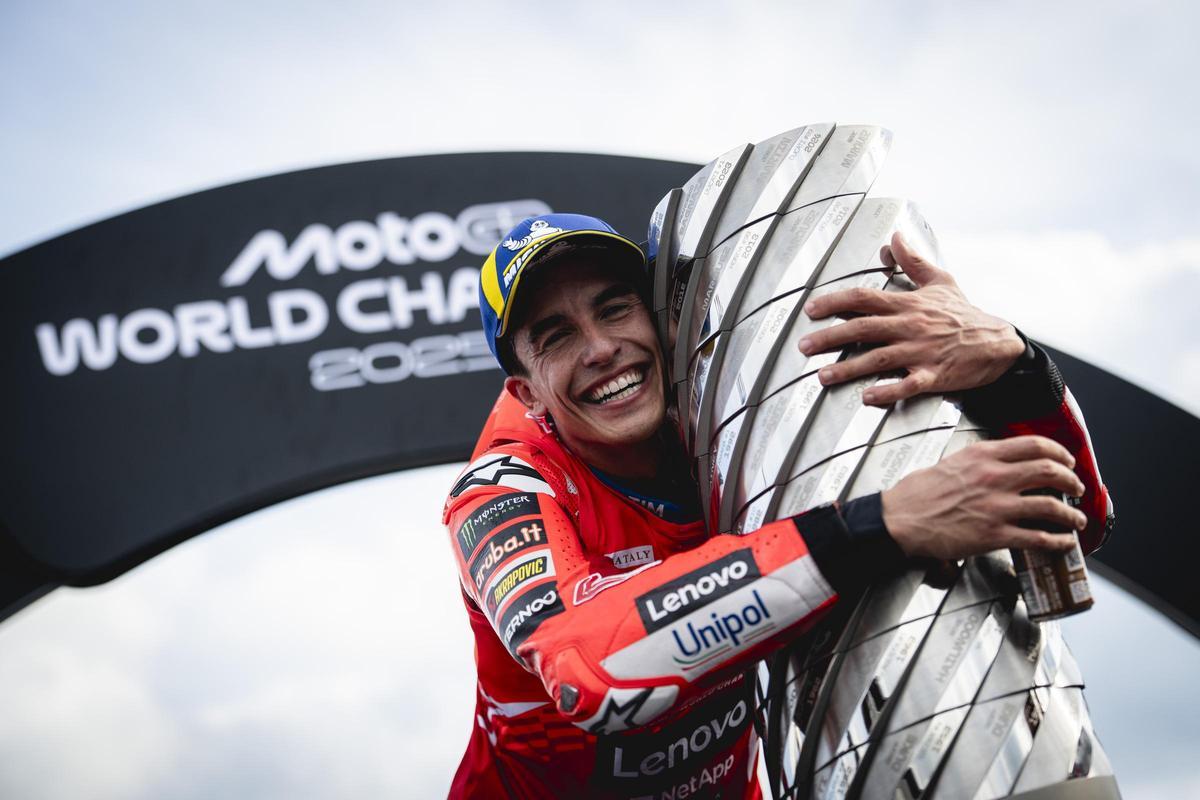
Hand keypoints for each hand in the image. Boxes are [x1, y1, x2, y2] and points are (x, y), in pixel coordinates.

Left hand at [798, 232, 1024, 405]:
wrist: (999, 343)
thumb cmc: (964, 313)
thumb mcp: (940, 281)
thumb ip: (913, 260)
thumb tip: (893, 238)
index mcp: (908, 304)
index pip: (864, 298)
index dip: (835, 302)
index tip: (810, 310)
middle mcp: (910, 326)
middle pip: (864, 329)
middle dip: (830, 337)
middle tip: (803, 346)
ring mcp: (922, 351)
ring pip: (879, 359)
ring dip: (849, 368)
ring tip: (822, 377)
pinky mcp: (934, 375)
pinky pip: (908, 384)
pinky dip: (888, 391)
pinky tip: (867, 397)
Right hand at [880, 436, 1087, 559]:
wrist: (899, 519)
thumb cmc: (916, 494)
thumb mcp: (950, 463)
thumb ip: (979, 462)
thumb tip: (1000, 464)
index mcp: (982, 456)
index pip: (1034, 445)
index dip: (1059, 453)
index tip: (1065, 460)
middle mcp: (994, 477)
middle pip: (1050, 471)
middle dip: (1071, 480)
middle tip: (1075, 486)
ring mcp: (997, 507)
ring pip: (1051, 505)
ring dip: (1071, 513)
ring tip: (1077, 518)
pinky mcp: (994, 534)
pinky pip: (1037, 537)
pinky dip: (1057, 540)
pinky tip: (1063, 541)